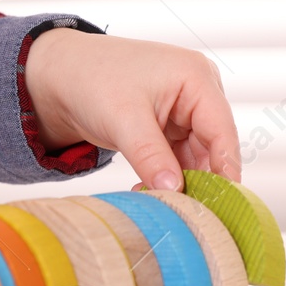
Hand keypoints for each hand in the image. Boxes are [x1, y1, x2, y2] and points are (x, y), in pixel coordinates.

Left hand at [23, 29, 240, 191]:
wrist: (60, 75)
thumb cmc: (92, 80)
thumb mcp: (123, 120)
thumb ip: (151, 156)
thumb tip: (175, 190)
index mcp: (196, 78)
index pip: (222, 131)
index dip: (225, 169)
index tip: (221, 205)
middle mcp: (198, 91)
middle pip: (213, 146)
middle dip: (199, 179)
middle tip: (182, 211)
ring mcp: (184, 109)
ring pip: (196, 156)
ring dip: (180, 180)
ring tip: (158, 201)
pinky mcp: (169, 125)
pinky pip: (178, 157)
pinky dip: (167, 175)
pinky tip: (149, 190)